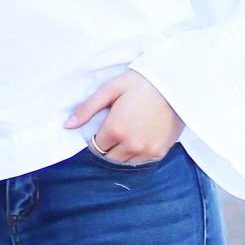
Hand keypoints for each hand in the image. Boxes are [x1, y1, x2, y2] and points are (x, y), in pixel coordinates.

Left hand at [65, 70, 183, 165]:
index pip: (96, 146)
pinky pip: (140, 161)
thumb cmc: (142, 83)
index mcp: (115, 129)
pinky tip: (140, 137)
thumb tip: (68, 125)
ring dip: (121, 152)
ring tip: (129, 133)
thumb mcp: (111, 89)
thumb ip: (88, 108)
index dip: (97, 137)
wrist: (176, 84)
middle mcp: (130, 145)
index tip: (104, 127)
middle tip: (117, 129)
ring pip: (124, 162)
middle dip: (108, 146)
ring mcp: (146, 151)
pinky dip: (137, 153)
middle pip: (108, 157)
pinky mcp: (159, 152)